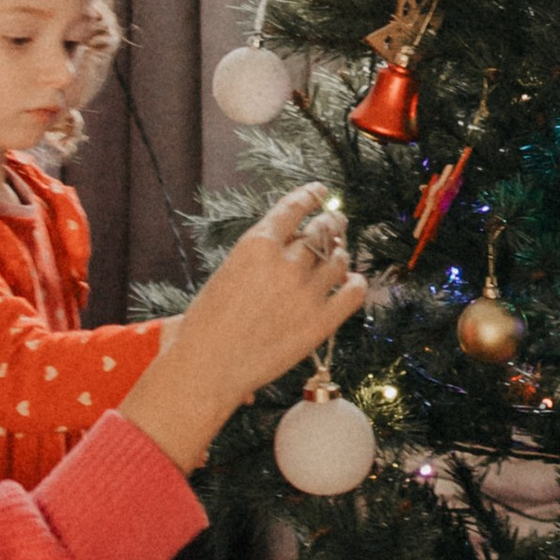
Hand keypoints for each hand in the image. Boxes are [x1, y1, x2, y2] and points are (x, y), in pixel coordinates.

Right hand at [118, 182, 366, 474]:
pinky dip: (355, 283)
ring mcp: (306, 292)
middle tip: (338, 223)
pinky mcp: (321, 323)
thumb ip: (260, 256)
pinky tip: (352, 282)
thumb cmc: (204, 325)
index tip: (320, 192)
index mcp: (257, 244)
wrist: (207, 368)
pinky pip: (353, 293)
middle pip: (322, 231)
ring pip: (339, 260)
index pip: (294, 207)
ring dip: (341, 254)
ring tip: (339, 255)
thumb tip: (287, 246)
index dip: (311, 196)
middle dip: (333, 224)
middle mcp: (286, 263)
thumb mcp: (226, 274)